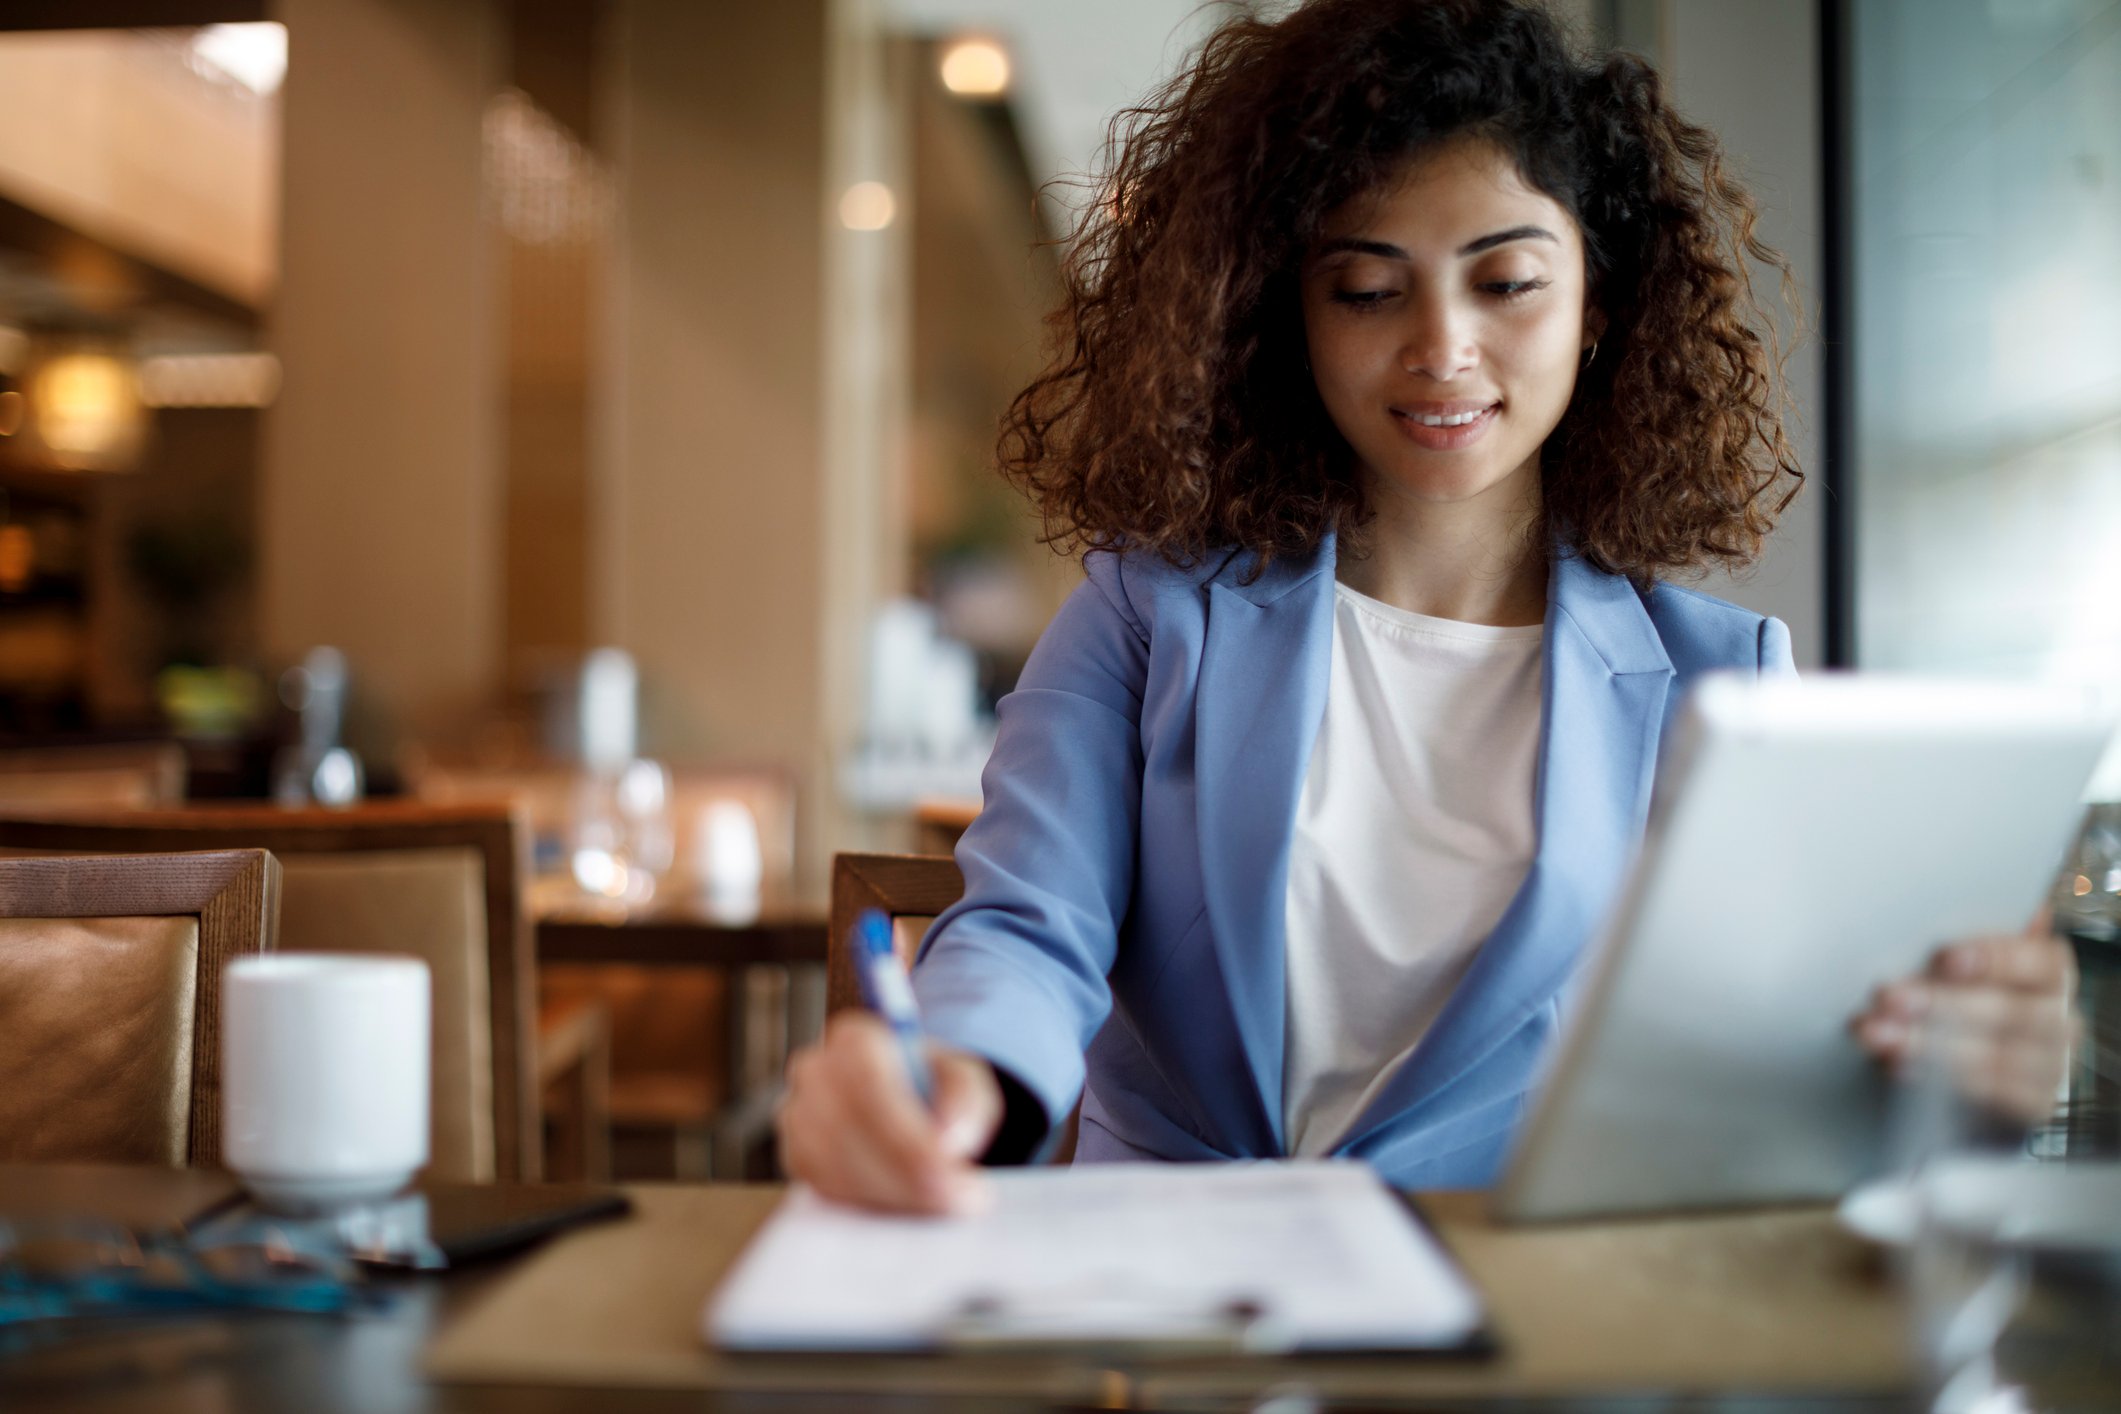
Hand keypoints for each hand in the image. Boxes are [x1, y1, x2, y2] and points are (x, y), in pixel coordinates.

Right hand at [777, 1011, 1002, 1213]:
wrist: (907, 1103)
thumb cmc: (933, 1087)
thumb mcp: (964, 1077)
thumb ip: (965, 1097)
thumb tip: (950, 1137)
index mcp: (855, 1040)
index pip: (867, 1084)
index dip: (905, 1135)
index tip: (947, 1171)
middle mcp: (816, 1073)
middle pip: (847, 1131)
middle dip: (903, 1175)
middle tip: (956, 1200)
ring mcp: (798, 1117)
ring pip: (833, 1166)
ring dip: (890, 1195)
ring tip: (942, 1205)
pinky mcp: (797, 1158)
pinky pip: (825, 1190)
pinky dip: (870, 1204)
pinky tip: (909, 1206)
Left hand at [1852, 910, 2080, 1125]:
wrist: (1959, 1076)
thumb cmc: (1955, 999)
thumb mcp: (1952, 968)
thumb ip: (1944, 944)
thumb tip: (1909, 920)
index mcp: (2048, 972)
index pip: (2041, 961)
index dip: (1996, 958)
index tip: (1945, 958)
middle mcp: (2058, 1018)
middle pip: (2010, 1011)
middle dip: (1941, 1003)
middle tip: (1888, 997)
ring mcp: (2050, 1065)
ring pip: (1996, 1056)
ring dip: (1928, 1045)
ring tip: (1879, 1034)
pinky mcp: (2032, 1104)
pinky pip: (1993, 1096)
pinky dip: (1942, 1080)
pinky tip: (1900, 1065)